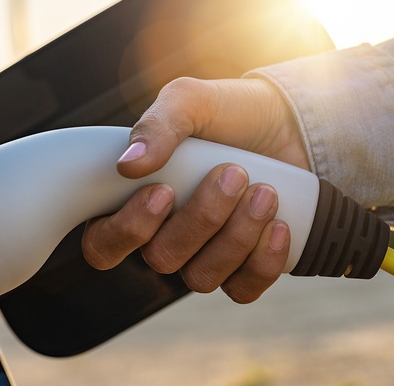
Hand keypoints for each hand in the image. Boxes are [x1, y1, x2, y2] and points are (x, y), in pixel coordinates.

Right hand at [82, 77, 309, 302]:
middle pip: (160, 258)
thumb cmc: (227, 112)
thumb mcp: (189, 101)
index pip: (103, 244)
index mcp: (133, 202)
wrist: (290, 124)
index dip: (127, 230)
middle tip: (233, 174)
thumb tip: (128, 164)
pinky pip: (242, 291)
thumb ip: (156, 126)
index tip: (164, 191)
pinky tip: (279, 225)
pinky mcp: (243, 270)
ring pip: (200, 277)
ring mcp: (202, 257)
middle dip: (201, 219)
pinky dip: (263, 262)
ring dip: (236, 236)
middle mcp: (162, 236)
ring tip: (265, 192)